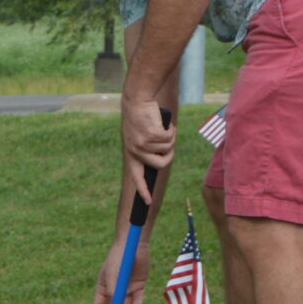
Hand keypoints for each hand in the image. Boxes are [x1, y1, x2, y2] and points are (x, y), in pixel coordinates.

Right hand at [94, 236, 148, 303]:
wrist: (134, 245)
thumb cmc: (118, 258)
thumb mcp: (113, 275)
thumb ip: (113, 292)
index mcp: (103, 286)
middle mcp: (115, 289)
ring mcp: (127, 287)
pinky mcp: (139, 285)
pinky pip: (139, 298)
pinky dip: (139, 302)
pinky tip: (139, 302)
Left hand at [120, 93, 174, 210]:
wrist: (137, 100)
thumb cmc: (140, 118)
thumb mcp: (139, 137)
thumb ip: (147, 149)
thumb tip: (160, 161)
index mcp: (131, 154)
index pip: (136, 178)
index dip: (143, 190)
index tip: (148, 203)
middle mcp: (136, 151)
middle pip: (161, 165)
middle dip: (170, 156)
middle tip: (169, 144)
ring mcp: (143, 144)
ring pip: (168, 149)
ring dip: (170, 138)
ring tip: (162, 127)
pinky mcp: (152, 135)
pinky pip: (170, 139)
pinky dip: (171, 130)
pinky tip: (163, 123)